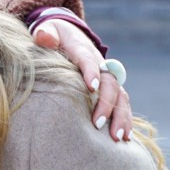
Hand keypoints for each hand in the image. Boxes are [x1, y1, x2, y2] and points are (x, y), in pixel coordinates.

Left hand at [32, 17, 136, 142]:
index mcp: (83, 50)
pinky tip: (125, 138)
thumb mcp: (48, 30)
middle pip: (110, 83)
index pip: (88, 61)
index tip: (91, 87)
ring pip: (120, 96)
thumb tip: (43, 38)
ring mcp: (108, 78)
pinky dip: (125, 120)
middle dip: (106, 103)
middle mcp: (100, 64)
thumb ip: (46, 34)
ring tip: (116, 137)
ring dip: (120, 117)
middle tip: (97, 124)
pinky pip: (122, 104)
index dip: (91, 72)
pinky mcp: (110, 89)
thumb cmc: (55, 37)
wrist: (70, 36)